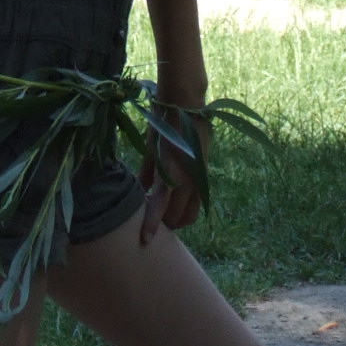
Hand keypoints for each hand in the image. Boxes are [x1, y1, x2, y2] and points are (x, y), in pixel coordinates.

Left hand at [138, 106, 206, 243]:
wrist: (186, 104)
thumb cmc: (163, 124)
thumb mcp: (150, 149)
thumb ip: (146, 173)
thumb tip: (141, 191)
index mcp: (170, 172)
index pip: (160, 208)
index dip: (151, 225)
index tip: (145, 240)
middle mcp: (187, 180)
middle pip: (177, 217)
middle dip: (164, 224)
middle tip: (151, 221)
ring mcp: (198, 179)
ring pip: (190, 214)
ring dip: (177, 220)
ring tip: (164, 217)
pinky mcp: (204, 175)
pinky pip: (197, 202)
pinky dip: (185, 209)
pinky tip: (174, 204)